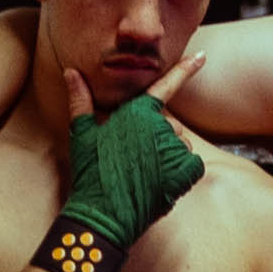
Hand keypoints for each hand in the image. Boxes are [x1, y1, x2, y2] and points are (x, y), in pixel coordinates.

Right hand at [35, 59, 208, 271]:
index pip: (164, 87)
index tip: (202, 57)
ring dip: (169, 158)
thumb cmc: (90, 174)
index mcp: (136, 112)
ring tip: (145, 175)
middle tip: (136, 162)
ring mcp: (172, 148)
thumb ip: (81, 100)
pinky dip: (182, 174)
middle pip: (171, 127)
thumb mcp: (82, 135)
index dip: (184, 70)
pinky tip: (161, 183)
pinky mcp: (183, 171)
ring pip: (182, 147)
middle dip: (159, 141)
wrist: (102, 214)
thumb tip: (70, 71)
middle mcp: (158, 126)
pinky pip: (193, 165)